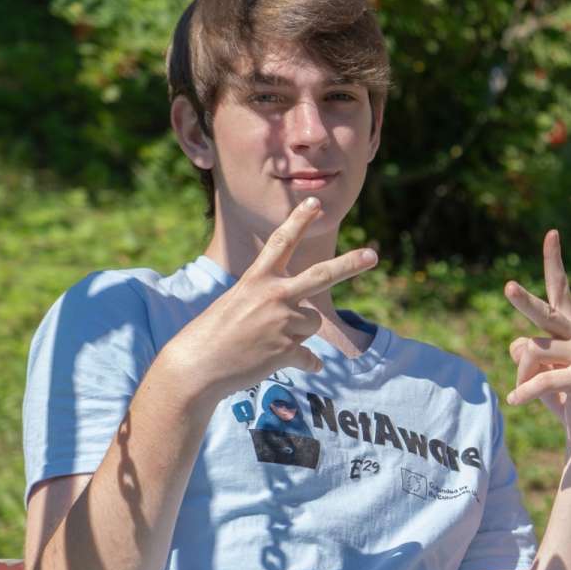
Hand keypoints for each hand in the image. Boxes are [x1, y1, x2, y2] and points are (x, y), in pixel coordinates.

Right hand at [170, 198, 377, 397]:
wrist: (197, 366)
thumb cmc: (213, 334)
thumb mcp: (237, 302)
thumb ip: (270, 301)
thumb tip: (303, 319)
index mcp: (257, 279)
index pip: (282, 243)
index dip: (299, 221)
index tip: (315, 204)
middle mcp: (273, 296)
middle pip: (321, 275)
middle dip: (350, 264)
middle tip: (372, 255)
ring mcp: (282, 323)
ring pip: (311, 324)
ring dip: (297, 333)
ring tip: (267, 341)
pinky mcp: (286, 351)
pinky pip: (309, 358)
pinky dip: (304, 363)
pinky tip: (280, 363)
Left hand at [504, 230, 570, 452]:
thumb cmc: (563, 397)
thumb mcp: (538, 371)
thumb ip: (525, 351)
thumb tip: (518, 344)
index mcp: (569, 328)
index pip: (559, 290)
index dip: (553, 262)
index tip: (551, 233)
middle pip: (544, 313)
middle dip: (523, 301)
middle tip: (507, 287)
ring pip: (531, 353)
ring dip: (521, 376)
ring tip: (524, 393)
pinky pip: (541, 379)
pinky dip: (524, 392)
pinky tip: (515, 401)